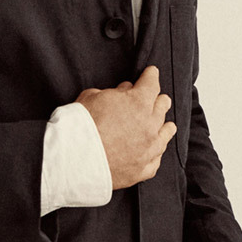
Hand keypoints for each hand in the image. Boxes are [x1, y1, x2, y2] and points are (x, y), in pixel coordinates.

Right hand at [76, 65, 175, 187]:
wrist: (74, 160)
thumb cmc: (80, 126)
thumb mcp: (93, 96)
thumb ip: (114, 93)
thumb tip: (124, 91)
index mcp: (139, 102)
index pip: (151, 83)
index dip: (150, 76)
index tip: (151, 73)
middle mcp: (150, 125)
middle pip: (162, 107)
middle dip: (158, 100)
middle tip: (157, 99)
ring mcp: (149, 149)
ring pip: (166, 133)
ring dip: (164, 126)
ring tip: (167, 125)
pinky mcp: (143, 169)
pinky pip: (156, 159)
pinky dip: (155, 152)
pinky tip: (155, 151)